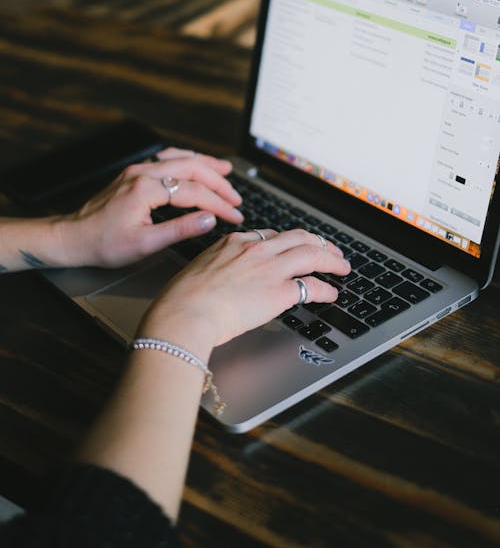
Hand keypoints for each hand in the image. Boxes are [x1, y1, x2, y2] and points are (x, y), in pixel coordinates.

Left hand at [60, 147, 242, 267]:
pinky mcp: (134, 173)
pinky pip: (167, 159)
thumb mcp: (145, 244)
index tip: (234, 216)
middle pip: (191, 168)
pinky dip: (187, 160)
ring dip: (205, 165)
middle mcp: (142, 173)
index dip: (219, 204)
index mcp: (145, 190)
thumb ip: (181, 229)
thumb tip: (210, 219)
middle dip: (218, 182)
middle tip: (236, 197)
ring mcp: (137, 170)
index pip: (194, 192)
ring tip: (226, 170)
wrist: (74, 237)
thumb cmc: (105, 245)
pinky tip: (196, 163)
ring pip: (180, 158)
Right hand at [139, 228, 350, 347]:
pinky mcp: (279, 291)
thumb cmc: (182, 299)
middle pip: (298, 237)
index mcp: (233, 242)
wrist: (186, 312)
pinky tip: (331, 293)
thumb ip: (216, 268)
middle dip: (318, 241)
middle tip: (330, 249)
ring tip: (341, 265)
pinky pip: (312, 285)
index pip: (269, 235)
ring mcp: (270, 268)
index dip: (287, 241)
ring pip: (312, 253)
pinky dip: (326, 288)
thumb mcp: (198, 270)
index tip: (294, 246)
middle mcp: (255, 249)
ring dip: (332, 259)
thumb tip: (218, 280)